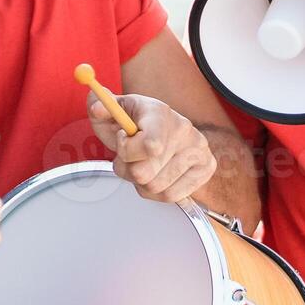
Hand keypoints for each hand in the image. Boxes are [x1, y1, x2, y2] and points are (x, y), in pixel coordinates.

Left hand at [89, 93, 215, 202]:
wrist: (160, 127)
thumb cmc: (131, 121)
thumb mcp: (111, 112)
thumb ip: (98, 107)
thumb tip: (97, 109)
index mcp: (159, 112)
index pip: (150, 146)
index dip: (127, 151)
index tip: (122, 140)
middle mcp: (184, 129)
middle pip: (145, 173)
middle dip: (127, 169)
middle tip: (128, 158)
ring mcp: (199, 149)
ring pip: (156, 188)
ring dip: (140, 183)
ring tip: (142, 165)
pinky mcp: (206, 168)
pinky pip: (171, 196)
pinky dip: (155, 192)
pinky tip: (155, 175)